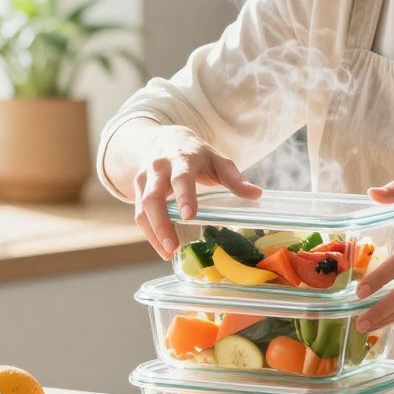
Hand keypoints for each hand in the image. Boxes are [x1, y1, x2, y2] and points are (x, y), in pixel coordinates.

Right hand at [131, 125, 260, 257]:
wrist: (161, 139)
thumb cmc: (194, 154)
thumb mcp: (216, 159)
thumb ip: (234, 178)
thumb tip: (256, 194)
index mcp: (182, 158)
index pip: (181, 177)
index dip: (184, 196)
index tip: (188, 216)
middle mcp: (159, 168)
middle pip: (154, 197)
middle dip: (161, 223)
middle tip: (173, 246)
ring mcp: (144, 179)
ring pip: (142, 209)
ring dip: (153, 233)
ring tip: (168, 253)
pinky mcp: (137, 191)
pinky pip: (139, 214)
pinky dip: (149, 233)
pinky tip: (162, 248)